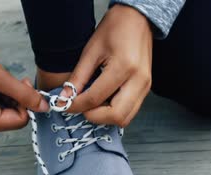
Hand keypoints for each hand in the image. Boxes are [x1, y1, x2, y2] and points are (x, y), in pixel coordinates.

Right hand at [0, 53, 47, 131]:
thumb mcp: (2, 79)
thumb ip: (25, 94)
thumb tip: (45, 107)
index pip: (19, 121)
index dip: (27, 104)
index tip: (24, 85)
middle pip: (13, 120)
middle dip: (19, 102)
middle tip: (17, 82)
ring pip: (7, 116)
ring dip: (12, 100)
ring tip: (4, 83)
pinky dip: (4, 100)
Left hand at [65, 4, 152, 126]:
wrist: (137, 20)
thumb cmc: (115, 29)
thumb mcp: (91, 50)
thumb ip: (78, 77)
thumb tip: (66, 97)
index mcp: (124, 67)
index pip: (96, 97)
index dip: (77, 105)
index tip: (65, 104)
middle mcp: (138, 81)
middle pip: (116, 116)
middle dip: (94, 116)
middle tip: (81, 107)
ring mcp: (145, 87)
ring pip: (125, 118)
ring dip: (106, 117)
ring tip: (92, 104)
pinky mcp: (146, 89)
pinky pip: (130, 111)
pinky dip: (115, 112)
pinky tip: (104, 101)